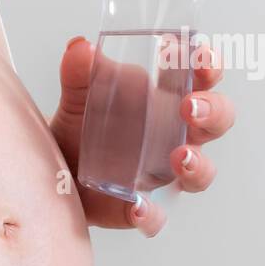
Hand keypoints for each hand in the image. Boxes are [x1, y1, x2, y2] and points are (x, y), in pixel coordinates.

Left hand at [50, 35, 234, 236]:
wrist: (50, 166)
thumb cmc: (80, 126)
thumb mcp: (77, 95)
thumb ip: (79, 72)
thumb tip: (80, 48)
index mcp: (166, 100)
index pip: (201, 79)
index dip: (207, 66)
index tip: (199, 56)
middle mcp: (174, 136)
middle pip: (214, 123)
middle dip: (212, 113)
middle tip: (190, 107)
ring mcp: (160, 173)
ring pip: (199, 173)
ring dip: (197, 165)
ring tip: (180, 157)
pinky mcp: (137, 207)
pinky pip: (154, 217)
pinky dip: (150, 215)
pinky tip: (137, 207)